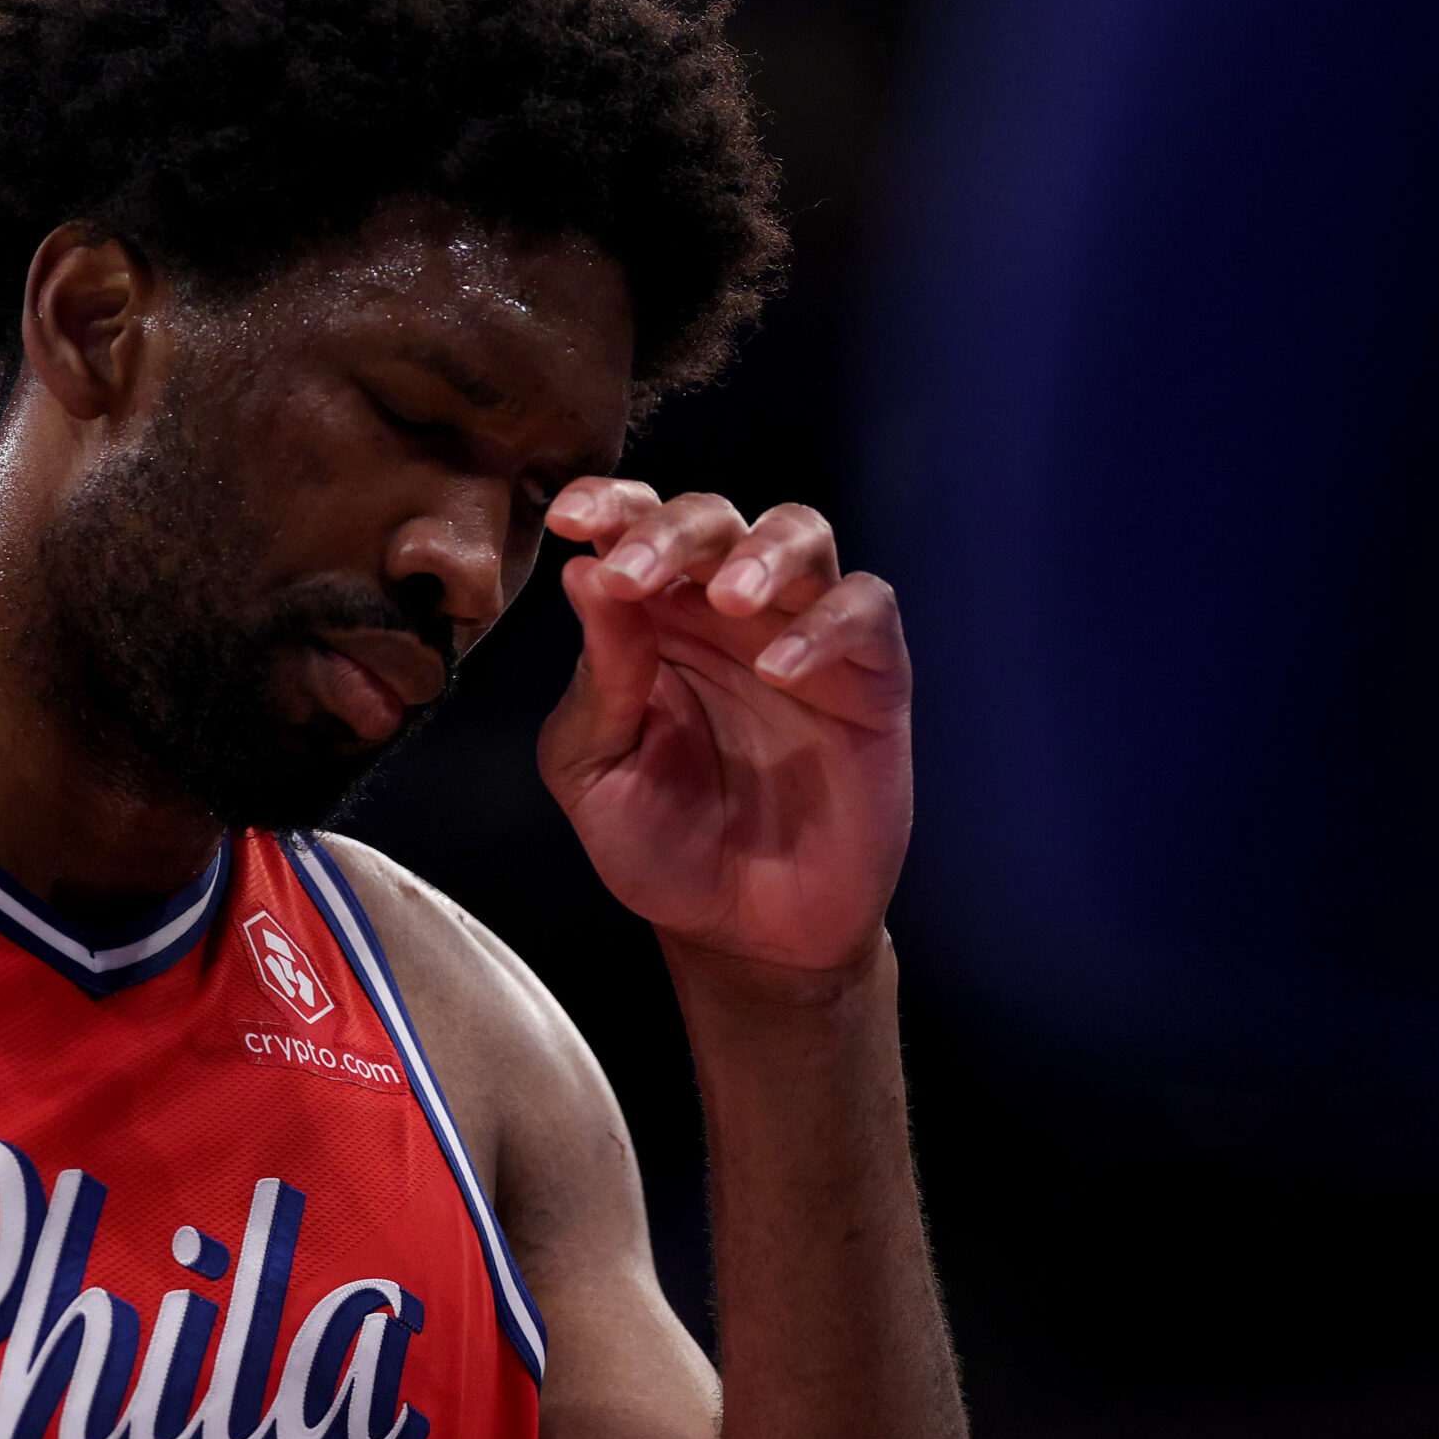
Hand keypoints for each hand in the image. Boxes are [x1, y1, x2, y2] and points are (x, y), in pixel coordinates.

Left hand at [536, 484, 911, 987]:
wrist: (744, 934)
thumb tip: (582, 575)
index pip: (632, 527)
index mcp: (650, 618)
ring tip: (728, 598)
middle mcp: (725, 611)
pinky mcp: (868, 676)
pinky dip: (825, 625)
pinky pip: (864, 611)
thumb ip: (598, 679)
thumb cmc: (660, 845)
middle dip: (670, 531)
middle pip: (712, 517)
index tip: (570, 517)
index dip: (607, 505)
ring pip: (800, 534)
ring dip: (761, 551)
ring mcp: (802, 634)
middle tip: (634, 572)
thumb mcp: (597, 770)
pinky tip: (778, 667)